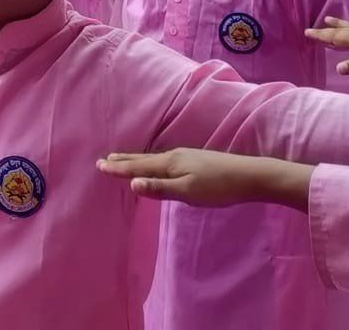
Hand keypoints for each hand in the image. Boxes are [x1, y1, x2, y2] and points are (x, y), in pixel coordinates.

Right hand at [96, 149, 314, 208]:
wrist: (248, 176)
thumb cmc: (218, 187)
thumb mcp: (187, 192)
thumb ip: (160, 188)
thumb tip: (132, 184)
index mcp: (170, 163)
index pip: (139, 166)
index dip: (120, 168)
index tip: (99, 166)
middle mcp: (174, 156)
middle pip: (144, 160)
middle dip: (123, 161)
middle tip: (104, 160)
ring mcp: (185, 158)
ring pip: (153, 159)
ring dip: (135, 160)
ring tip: (123, 160)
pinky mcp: (193, 162)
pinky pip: (163, 161)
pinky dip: (150, 163)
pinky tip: (156, 165)